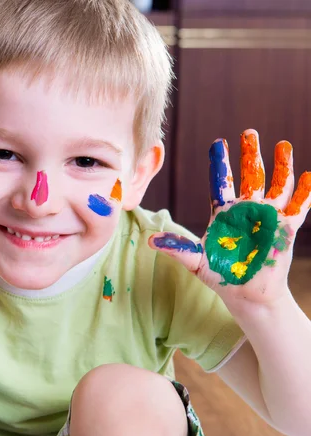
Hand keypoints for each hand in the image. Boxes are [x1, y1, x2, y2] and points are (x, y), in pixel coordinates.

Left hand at [149, 129, 310, 308]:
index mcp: (224, 212)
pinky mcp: (287, 229)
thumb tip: (149, 240)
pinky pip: (299, 207)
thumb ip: (176, 248)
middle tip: (249, 132)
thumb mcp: (195, 260)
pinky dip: (305, 192)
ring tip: (283, 145)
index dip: (219, 162)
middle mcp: (247, 210)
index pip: (221, 181)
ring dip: (281, 165)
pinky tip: (309, 175)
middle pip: (251, 175)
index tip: (218, 142)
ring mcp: (268, 217)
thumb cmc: (220, 275)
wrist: (246, 294)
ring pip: (277, 185)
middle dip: (251, 154)